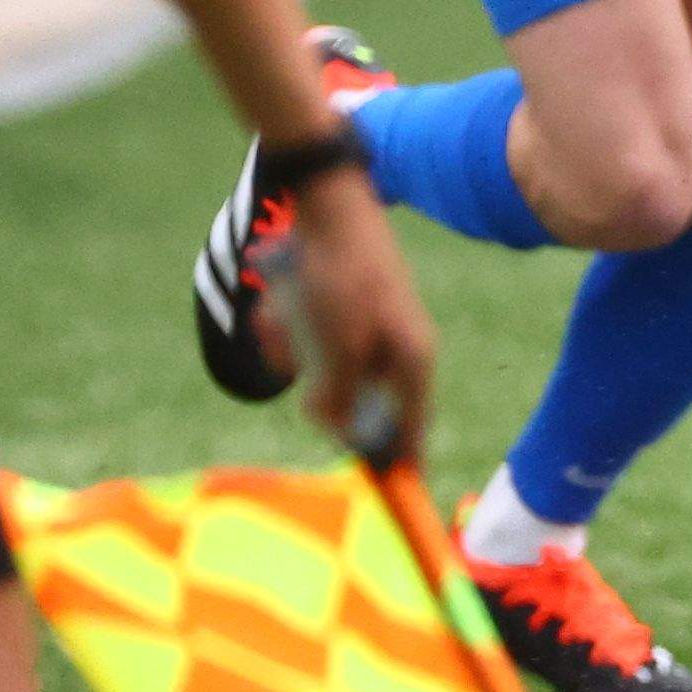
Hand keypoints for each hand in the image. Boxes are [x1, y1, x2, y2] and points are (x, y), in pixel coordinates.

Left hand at [273, 171, 434, 471]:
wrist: (328, 201)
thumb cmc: (339, 276)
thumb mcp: (336, 346)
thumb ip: (336, 397)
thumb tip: (332, 430)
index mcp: (411, 360)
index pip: (412, 429)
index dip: (398, 461)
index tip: (388, 490)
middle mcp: (396, 347)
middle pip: (354, 400)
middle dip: (316, 383)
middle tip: (296, 347)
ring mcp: (370, 326)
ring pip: (322, 367)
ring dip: (294, 350)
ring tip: (281, 315)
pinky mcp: (345, 308)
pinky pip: (312, 338)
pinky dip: (290, 327)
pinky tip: (279, 302)